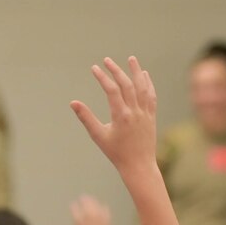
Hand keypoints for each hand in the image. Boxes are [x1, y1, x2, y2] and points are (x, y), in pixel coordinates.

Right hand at [65, 194, 111, 224]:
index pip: (78, 219)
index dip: (75, 210)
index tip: (72, 203)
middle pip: (89, 214)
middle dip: (86, 204)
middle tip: (83, 196)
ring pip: (98, 214)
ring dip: (95, 205)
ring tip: (92, 198)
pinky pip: (107, 220)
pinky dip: (105, 212)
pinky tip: (104, 206)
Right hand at [69, 57, 158, 177]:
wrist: (138, 165)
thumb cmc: (116, 153)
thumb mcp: (98, 136)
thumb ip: (86, 118)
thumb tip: (73, 103)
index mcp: (121, 116)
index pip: (112, 90)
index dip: (102, 77)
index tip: (94, 68)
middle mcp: (135, 112)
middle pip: (127, 85)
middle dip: (116, 70)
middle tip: (107, 60)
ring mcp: (145, 113)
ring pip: (142, 87)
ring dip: (136, 71)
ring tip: (131, 59)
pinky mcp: (151, 116)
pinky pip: (151, 96)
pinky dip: (148, 83)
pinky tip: (144, 75)